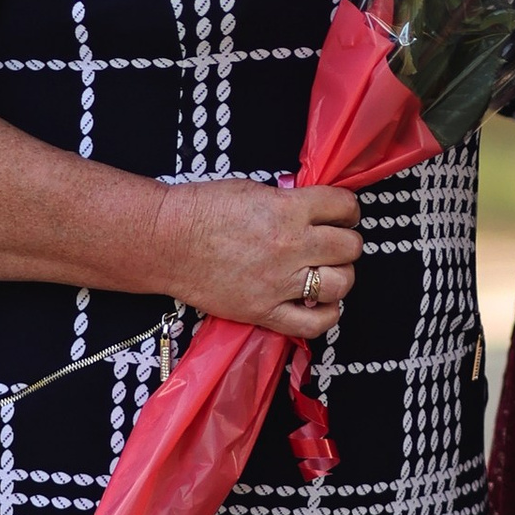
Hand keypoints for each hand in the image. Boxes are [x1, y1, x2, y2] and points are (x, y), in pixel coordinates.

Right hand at [152, 180, 361, 340]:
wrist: (165, 241)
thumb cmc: (201, 210)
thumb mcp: (255, 190)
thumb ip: (290, 203)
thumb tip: (313, 212)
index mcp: (289, 210)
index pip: (344, 206)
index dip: (348, 210)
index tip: (342, 214)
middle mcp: (291, 246)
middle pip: (349, 247)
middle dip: (346, 243)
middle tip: (333, 243)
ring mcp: (279, 282)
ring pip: (341, 284)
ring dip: (340, 277)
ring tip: (326, 272)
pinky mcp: (264, 311)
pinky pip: (314, 324)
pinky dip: (326, 315)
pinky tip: (319, 303)